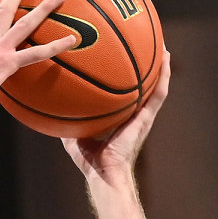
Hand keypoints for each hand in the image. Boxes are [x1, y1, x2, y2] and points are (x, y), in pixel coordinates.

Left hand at [63, 51, 171, 179]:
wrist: (105, 173)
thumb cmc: (90, 162)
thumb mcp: (74, 137)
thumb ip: (67, 122)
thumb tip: (52, 108)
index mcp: (121, 119)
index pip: (125, 95)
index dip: (126, 78)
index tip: (124, 60)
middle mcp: (134, 115)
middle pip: (143, 87)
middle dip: (145, 67)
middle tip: (146, 45)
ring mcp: (143, 116)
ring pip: (157, 86)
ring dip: (161, 66)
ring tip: (162, 45)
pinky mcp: (147, 118)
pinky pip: (158, 93)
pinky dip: (164, 75)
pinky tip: (165, 58)